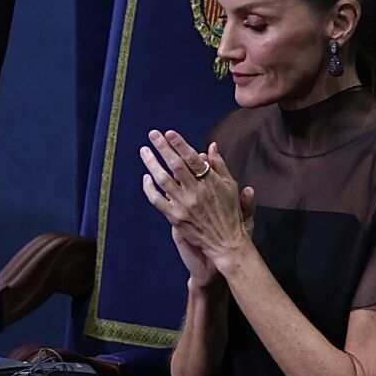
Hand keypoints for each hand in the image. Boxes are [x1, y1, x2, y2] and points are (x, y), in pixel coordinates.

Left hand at [139, 131, 254, 275]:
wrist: (225, 242)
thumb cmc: (230, 213)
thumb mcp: (230, 186)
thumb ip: (219, 166)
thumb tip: (211, 147)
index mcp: (210, 182)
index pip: (192, 158)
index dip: (180, 144)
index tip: (169, 133)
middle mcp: (195, 192)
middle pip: (175, 165)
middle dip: (163, 147)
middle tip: (153, 134)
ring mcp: (183, 205)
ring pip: (162, 180)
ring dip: (152, 163)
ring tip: (144, 151)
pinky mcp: (175, 217)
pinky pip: (157, 200)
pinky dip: (149, 188)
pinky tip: (146, 178)